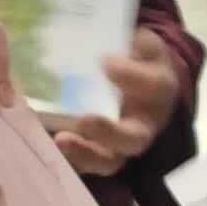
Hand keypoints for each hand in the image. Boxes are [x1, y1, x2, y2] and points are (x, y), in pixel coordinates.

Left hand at [49, 32, 181, 176]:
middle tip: (84, 119)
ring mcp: (121, 144)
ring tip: (61, 140)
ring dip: (85, 154)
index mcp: (159, 90)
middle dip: (109, 133)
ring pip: (109, 161)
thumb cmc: (135, 57)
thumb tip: (107, 44)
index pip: (154, 86)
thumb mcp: (139, 41)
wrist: (134, 77)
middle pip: (135, 139)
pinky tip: (47, 143)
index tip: (105, 61)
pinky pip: (84, 164)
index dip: (132, 76)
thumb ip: (130, 41)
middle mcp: (145, 124)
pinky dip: (66, 158)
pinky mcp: (97, 153)